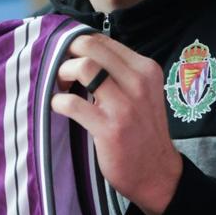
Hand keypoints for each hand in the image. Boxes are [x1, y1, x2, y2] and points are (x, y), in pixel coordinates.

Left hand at [52, 34, 181, 214]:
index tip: (69, 56)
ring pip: (84, 67)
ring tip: (59, 85)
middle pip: (92, 47)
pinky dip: (58, 101)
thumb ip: (119, 73)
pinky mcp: (110, 128)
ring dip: (62, 72)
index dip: (80, 43)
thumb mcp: (142, 93)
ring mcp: (125, 106)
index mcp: (146, 70)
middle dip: (67, 51)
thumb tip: (83, 52)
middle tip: (59, 67)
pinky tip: (59, 106)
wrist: (157, 173)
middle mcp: (139, 83)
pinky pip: (73, 103)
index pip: (105, 40)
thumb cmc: (142, 131)